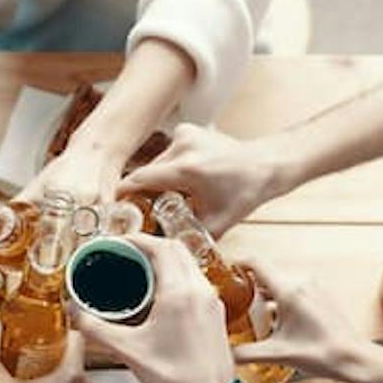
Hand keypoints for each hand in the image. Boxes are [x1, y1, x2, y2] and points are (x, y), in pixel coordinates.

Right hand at [72, 234, 235, 382]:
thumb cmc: (177, 379)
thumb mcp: (128, 351)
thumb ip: (97, 329)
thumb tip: (76, 313)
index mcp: (179, 293)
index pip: (160, 246)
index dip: (137, 239)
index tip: (119, 242)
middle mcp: (199, 290)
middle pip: (176, 249)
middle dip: (150, 246)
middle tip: (126, 253)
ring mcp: (211, 301)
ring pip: (188, 265)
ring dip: (165, 261)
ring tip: (140, 272)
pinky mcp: (215, 314)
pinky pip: (195, 282)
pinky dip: (177, 277)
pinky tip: (160, 296)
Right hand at [121, 124, 283, 235]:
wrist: (266, 164)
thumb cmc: (246, 192)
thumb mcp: (217, 223)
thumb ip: (188, 238)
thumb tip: (165, 253)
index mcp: (187, 168)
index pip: (138, 180)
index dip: (123, 196)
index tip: (115, 210)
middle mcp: (182, 147)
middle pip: (147, 174)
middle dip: (145, 193)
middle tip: (148, 212)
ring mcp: (184, 134)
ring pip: (156, 163)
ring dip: (159, 180)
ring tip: (176, 194)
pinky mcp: (187, 130)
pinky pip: (167, 153)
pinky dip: (171, 167)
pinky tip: (187, 178)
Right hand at [231, 259, 376, 382]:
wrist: (354, 359)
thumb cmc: (323, 354)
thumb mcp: (277, 355)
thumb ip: (244, 354)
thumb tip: (222, 356)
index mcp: (289, 290)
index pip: (255, 262)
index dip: (236, 264)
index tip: (223, 273)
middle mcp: (301, 282)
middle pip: (265, 273)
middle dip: (246, 285)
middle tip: (230, 300)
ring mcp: (312, 287)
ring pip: (278, 282)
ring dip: (262, 294)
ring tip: (248, 313)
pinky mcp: (319, 296)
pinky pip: (292, 289)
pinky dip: (278, 300)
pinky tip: (272, 321)